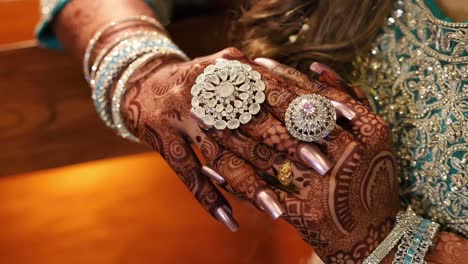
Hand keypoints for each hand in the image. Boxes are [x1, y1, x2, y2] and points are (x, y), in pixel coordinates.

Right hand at [120, 47, 329, 229]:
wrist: (142, 83)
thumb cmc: (200, 80)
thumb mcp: (229, 68)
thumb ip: (264, 79)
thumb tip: (316, 98)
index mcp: (228, 69)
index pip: (275, 88)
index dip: (306, 106)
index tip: (339, 124)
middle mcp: (205, 90)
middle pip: (252, 122)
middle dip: (290, 144)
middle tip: (322, 167)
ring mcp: (181, 117)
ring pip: (220, 154)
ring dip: (249, 183)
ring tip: (277, 209)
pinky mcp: (162, 140)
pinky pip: (187, 175)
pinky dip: (208, 199)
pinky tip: (229, 221)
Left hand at [199, 58, 401, 262]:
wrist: (371, 232)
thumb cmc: (370, 176)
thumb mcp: (371, 133)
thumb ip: (348, 97)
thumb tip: (314, 65)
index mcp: (367, 129)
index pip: (314, 94)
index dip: (282, 77)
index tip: (253, 64)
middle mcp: (347, 154)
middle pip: (285, 121)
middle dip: (249, 100)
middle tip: (220, 83)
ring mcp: (325, 184)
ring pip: (267, 153)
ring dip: (232, 136)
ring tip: (205, 119)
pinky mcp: (305, 211)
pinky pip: (262, 191)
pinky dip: (234, 179)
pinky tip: (211, 166)